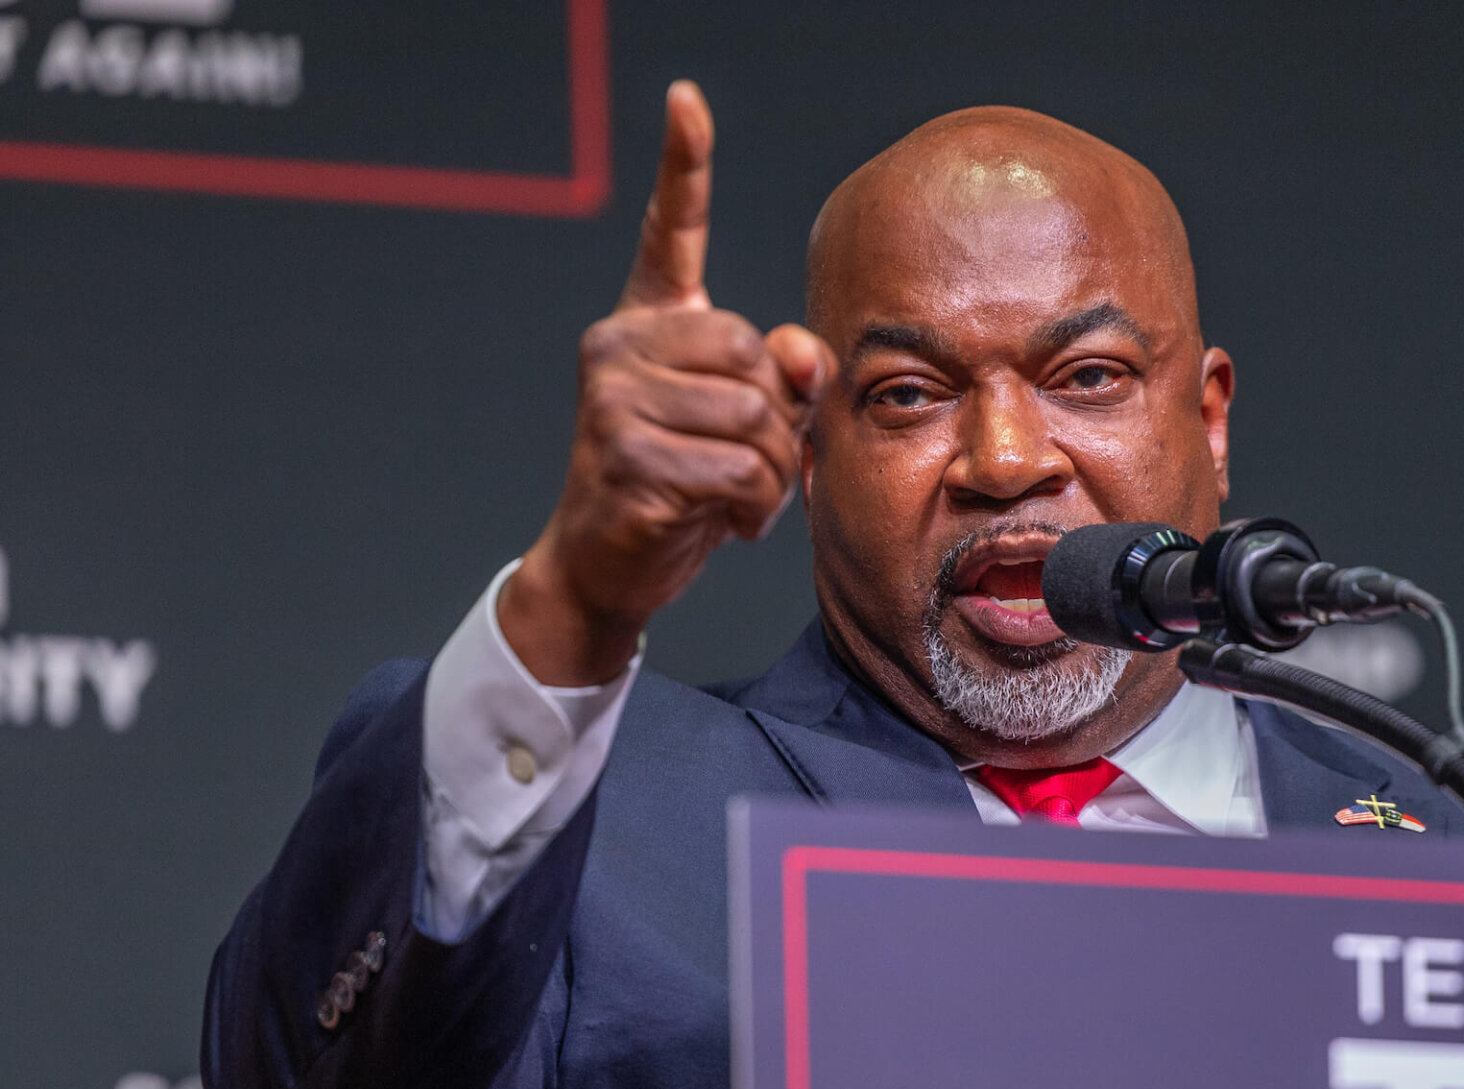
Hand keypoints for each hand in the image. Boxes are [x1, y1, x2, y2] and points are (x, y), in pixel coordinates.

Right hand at [502, 81, 835, 685]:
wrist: (612, 564)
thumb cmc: (687, 483)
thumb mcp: (750, 421)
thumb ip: (786, 377)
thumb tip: (802, 354)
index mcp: (649, 321)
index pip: (667, 232)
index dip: (684, 165)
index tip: (688, 99)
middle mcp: (618, 345)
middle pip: (754, 353)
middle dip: (780, 422)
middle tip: (753, 463)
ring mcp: (613, 401)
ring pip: (756, 417)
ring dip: (773, 474)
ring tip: (739, 496)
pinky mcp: (625, 460)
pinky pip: (739, 472)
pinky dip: (755, 510)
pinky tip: (722, 521)